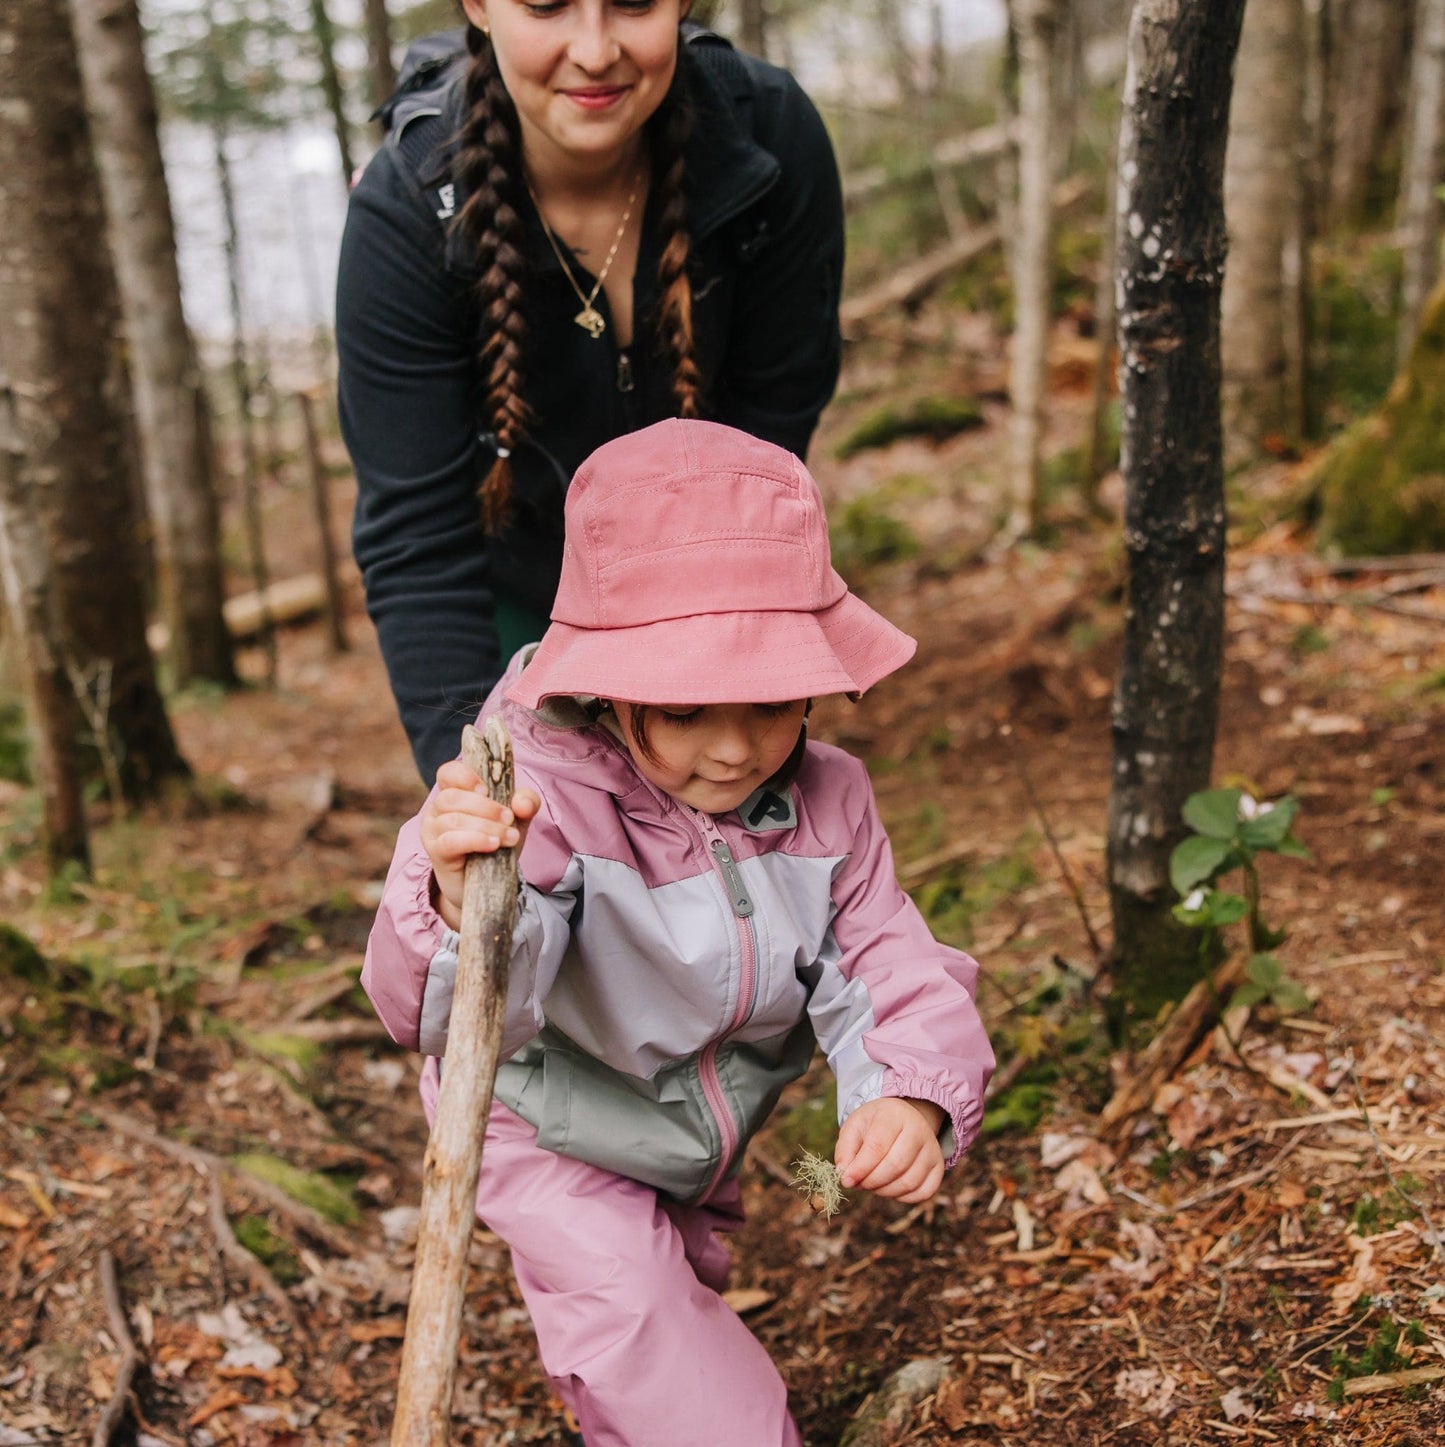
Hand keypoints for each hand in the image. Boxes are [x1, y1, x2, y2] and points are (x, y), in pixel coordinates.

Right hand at [420, 758, 540, 930]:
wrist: (487, 883)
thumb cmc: (497, 843)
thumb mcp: (517, 819)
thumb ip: (526, 804)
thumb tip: (522, 802)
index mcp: (454, 792)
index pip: (448, 773)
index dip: (464, 775)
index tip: (486, 789)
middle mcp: (437, 809)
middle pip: (452, 797)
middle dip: (486, 807)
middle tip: (509, 818)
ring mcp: (433, 831)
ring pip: (453, 819)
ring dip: (486, 826)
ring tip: (510, 837)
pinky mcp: (436, 853)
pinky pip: (450, 841)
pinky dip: (475, 840)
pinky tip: (493, 845)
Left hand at [834, 1097, 946, 1203]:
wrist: (903, 1118)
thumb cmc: (875, 1124)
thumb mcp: (854, 1127)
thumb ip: (845, 1149)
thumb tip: (845, 1175)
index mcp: (894, 1115)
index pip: (877, 1146)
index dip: (860, 1168)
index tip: (846, 1180)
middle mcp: (918, 1129)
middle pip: (895, 1165)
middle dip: (872, 1181)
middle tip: (859, 1183)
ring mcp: (932, 1149)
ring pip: (909, 1182)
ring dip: (885, 1191)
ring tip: (872, 1184)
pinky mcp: (939, 1166)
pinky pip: (924, 1192)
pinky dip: (903, 1197)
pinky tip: (890, 1188)